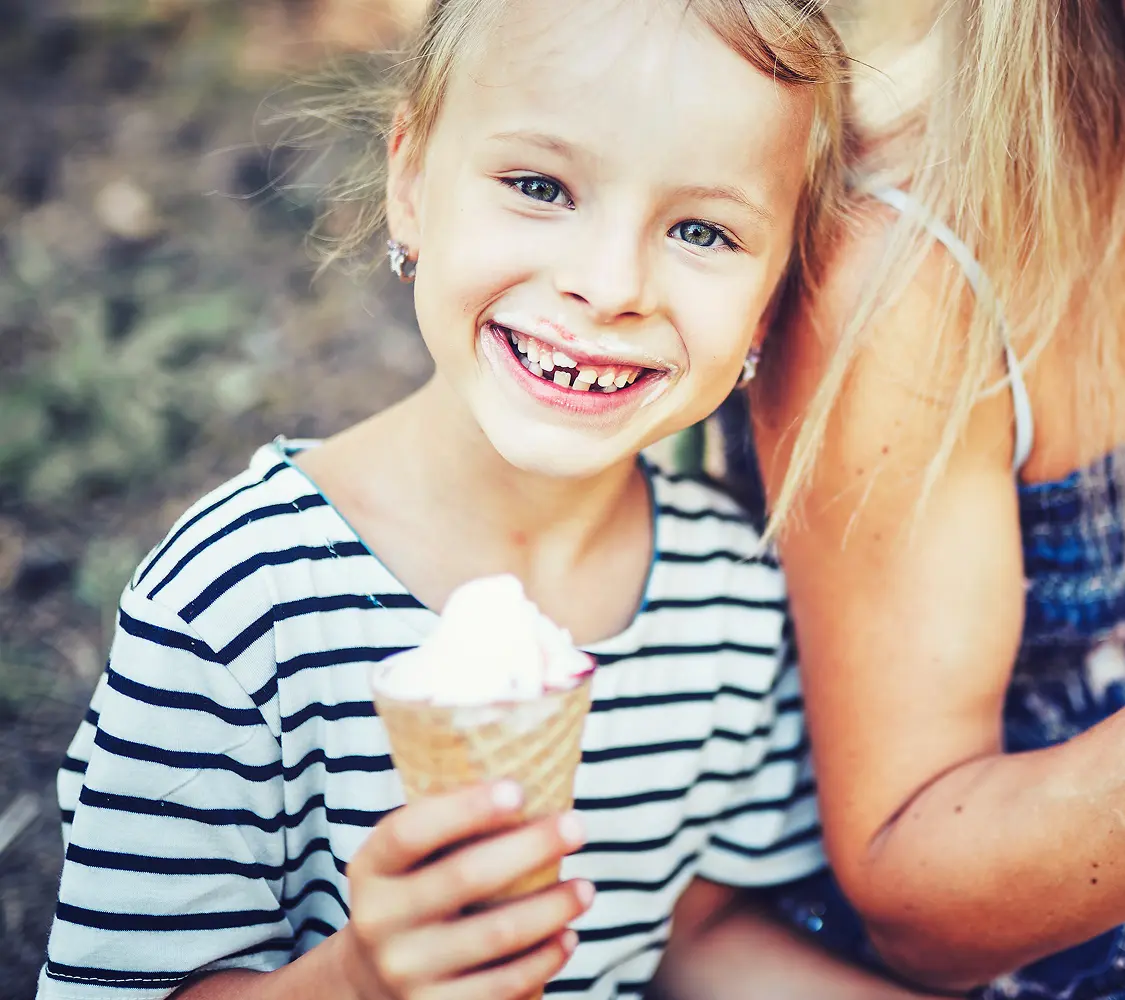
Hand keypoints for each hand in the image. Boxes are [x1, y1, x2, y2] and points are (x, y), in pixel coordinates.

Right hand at [340, 781, 592, 999]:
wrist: (371, 979)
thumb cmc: (412, 891)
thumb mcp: (407, 857)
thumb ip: (447, 822)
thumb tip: (531, 773)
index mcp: (371, 868)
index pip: (410, 831)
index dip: (464, 808)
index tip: (518, 789)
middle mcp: (380, 921)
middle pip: (464, 877)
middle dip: (530, 847)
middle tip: (577, 825)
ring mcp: (406, 972)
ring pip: (495, 937)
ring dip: (551, 908)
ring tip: (586, 888)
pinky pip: (503, 987)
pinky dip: (544, 960)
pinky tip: (567, 937)